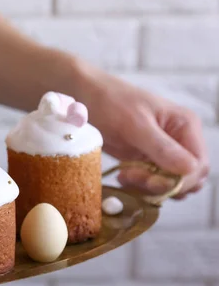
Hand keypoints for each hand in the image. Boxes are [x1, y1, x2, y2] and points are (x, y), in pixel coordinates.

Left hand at [76, 61, 208, 197]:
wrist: (86, 96)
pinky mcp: (146, 160)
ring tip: (125, 175)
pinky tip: (123, 177)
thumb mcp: (135, 123)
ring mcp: (163, 152)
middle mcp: (179, 140)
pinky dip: (140, 187)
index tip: (150, 180)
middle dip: (162, 185)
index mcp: (185, 126)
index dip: (180, 180)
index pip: (199, 165)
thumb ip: (162, 147)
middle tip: (132, 176)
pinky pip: (152, 183)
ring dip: (149, 188)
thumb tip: (190, 170)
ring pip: (170, 185)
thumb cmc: (110, 101)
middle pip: (187, 179)